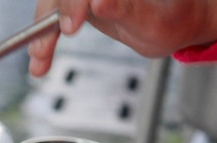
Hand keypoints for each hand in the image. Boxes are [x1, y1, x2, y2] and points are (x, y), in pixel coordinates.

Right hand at [29, 0, 216, 75]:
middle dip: (48, 18)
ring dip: (41, 32)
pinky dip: (44, 37)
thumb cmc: (174, 18)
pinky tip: (40, 60)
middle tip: (44, 50)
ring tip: (39, 61)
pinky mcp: (79, 0)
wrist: (177, 21)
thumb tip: (99, 1)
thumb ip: (128, 10)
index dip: (73, 1)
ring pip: (53, 1)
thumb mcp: (157, 21)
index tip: (71, 27)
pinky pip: (54, 14)